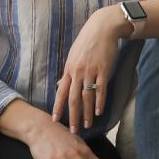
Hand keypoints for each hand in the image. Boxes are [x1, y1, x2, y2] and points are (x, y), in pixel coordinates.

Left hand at [52, 6, 129, 132]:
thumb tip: (60, 85)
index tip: (55, 120)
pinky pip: (100, 89)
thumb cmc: (87, 42)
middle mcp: (78, 72)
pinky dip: (99, 102)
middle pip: (74, 99)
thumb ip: (68, 72)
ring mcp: (91, 71)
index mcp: (69, 69)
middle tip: (73, 131)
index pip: (61, 92)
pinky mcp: (104, 70)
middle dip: (72, 116)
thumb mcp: (73, 56)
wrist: (103, 28)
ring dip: (86, 113)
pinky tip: (98, 111)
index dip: (58, 107)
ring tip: (87, 125)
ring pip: (87, 97)